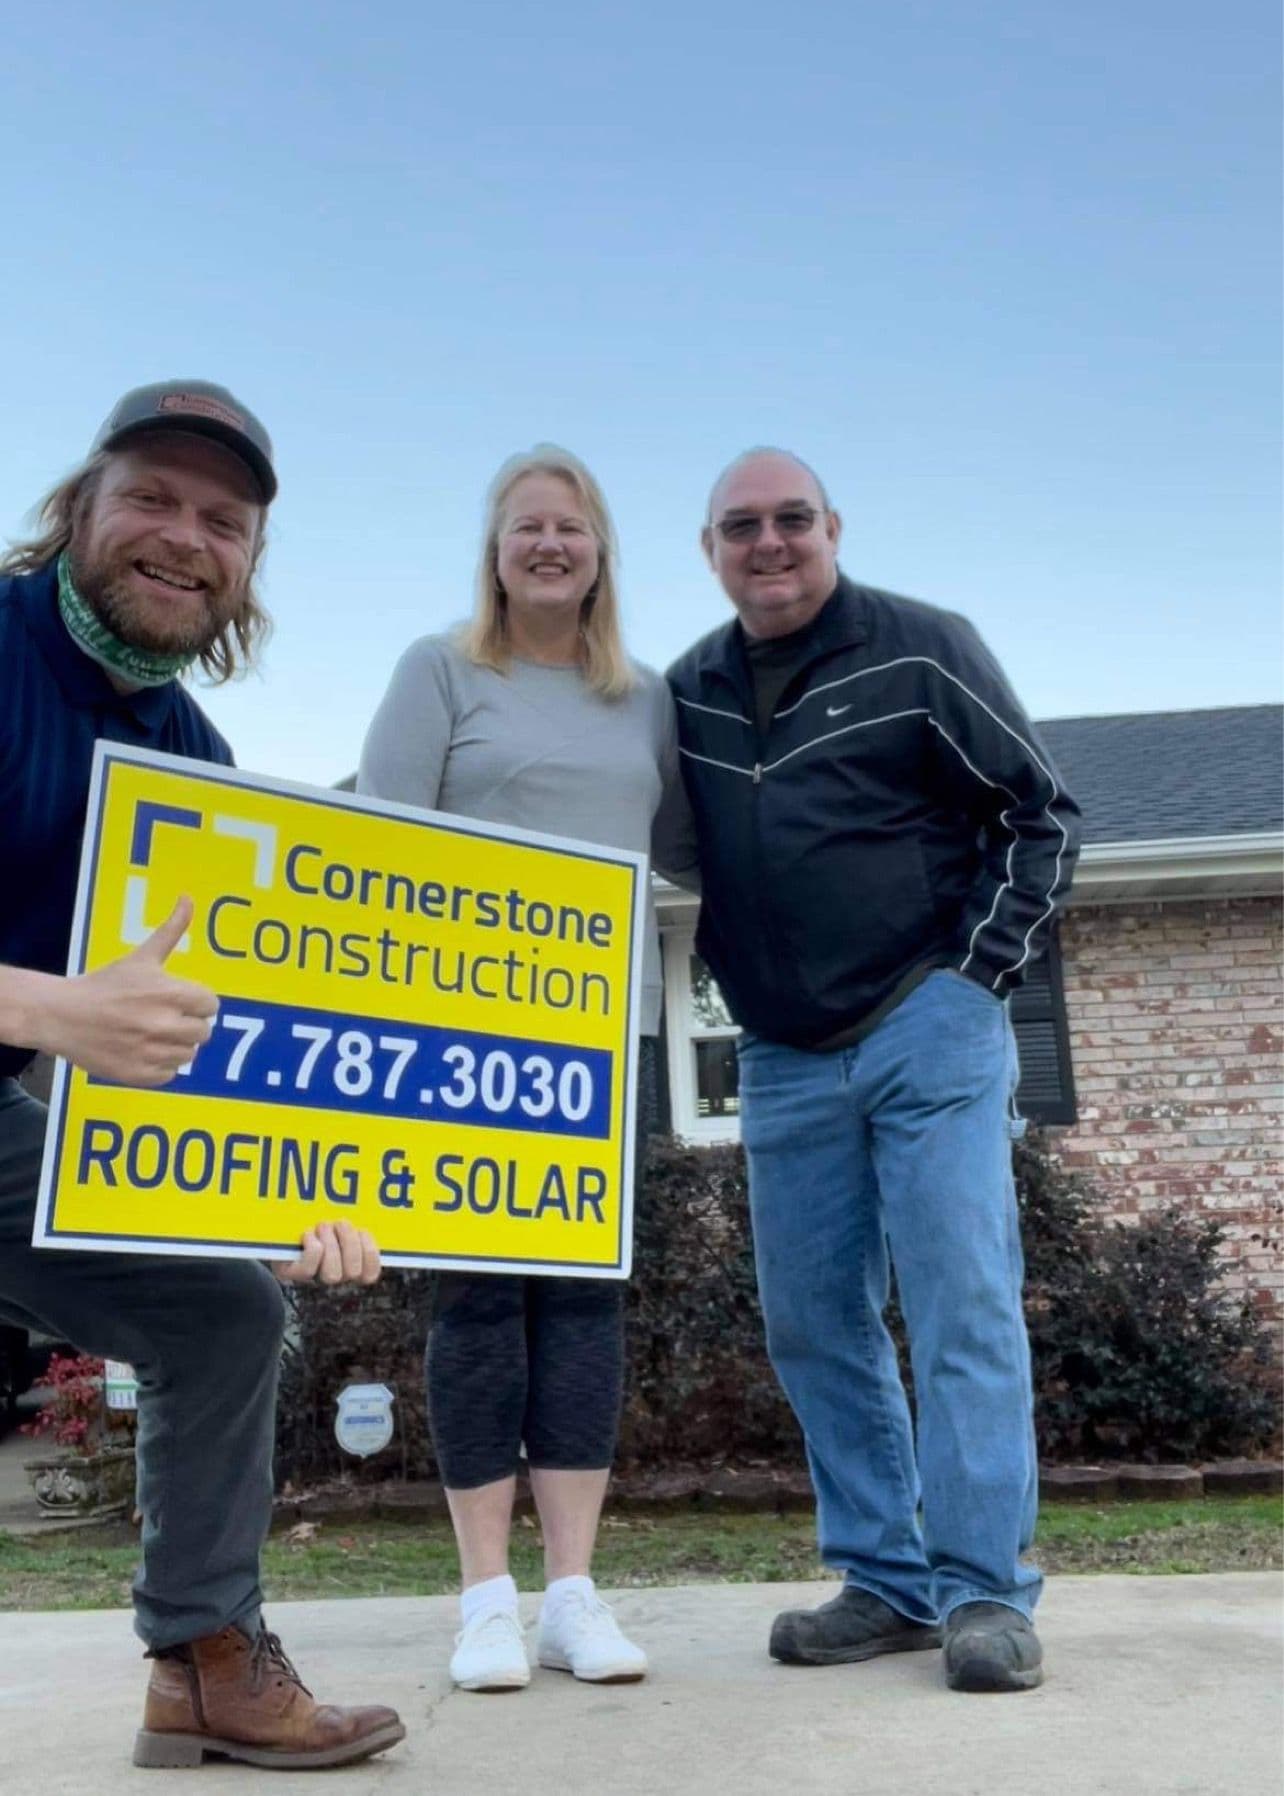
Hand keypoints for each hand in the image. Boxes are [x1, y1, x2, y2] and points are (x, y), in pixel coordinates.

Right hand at [35, 898, 218, 1085]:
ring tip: (150, 1034)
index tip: (176, 1001)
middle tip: (161, 1018)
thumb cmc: (105, 985)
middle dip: (186, 1024)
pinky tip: (140, 1050)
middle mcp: (164, 1024)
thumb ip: (171, 930)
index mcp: (170, 993)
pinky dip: (158, 1065)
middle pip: (203, 1032)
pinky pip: (169, 1074)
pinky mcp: (139, 1074)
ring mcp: (151, 1051)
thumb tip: (188, 899)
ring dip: (174, 1046)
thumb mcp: (141, 957)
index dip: (195, 1003)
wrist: (61, 1015)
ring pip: (188, 1055)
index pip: (211, 1006)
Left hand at [271, 1220, 381, 1286]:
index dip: (370, 1253)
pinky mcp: (289, 1272)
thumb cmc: (314, 1212)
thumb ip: (356, 1217)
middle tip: (338, 1223)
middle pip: (353, 1271)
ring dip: (330, 1245)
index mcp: (350, 1263)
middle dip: (349, 1242)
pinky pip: (309, 1268)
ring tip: (321, 1226)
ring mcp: (311, 1276)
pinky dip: (311, 1248)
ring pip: (333, 1274)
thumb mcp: (339, 1215)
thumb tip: (376, 1211)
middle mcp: (333, 1274)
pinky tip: (307, 1234)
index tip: (363, 1231)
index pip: (370, 1273)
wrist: (277, 1219)